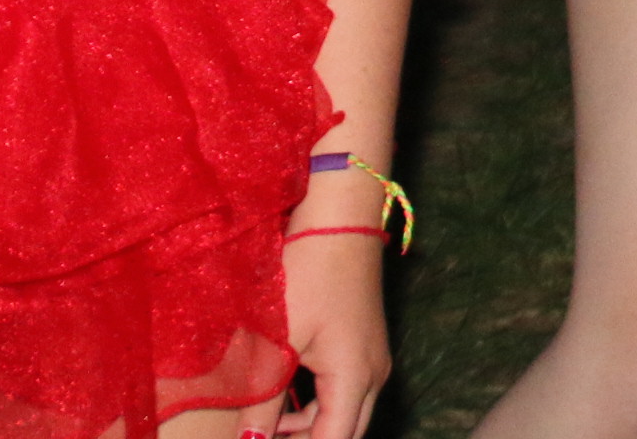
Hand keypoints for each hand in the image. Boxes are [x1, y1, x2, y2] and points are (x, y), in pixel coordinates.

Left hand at [258, 231, 389, 438]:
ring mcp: (374, 358)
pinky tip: (285, 396)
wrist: (340, 220)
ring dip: (309, 426)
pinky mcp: (365, 343)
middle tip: (262, 435)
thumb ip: (262, 400)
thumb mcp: (279, 342)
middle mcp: (374, 375)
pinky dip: (317, 404)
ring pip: (346, 413)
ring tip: (265, 420)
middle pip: (345, 432)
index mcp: (355, 379)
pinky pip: (345, 391)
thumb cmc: (308, 276)